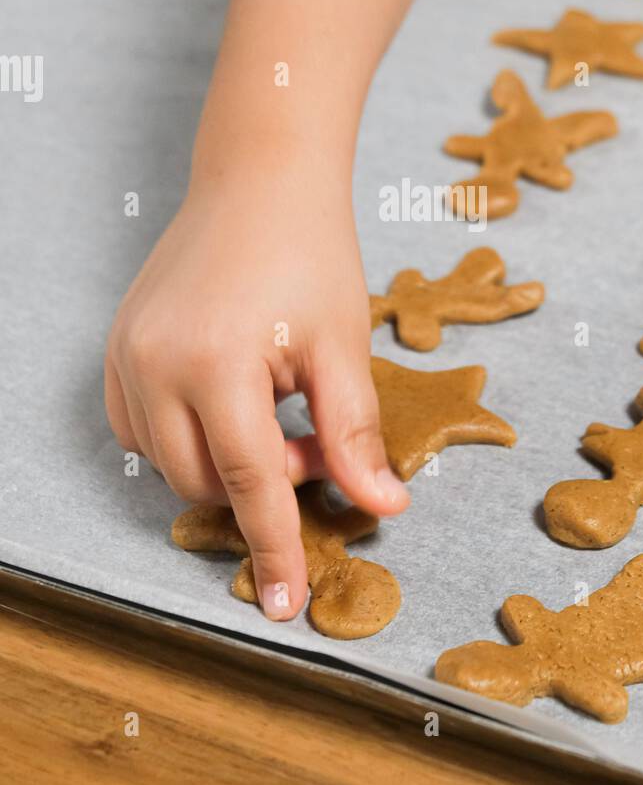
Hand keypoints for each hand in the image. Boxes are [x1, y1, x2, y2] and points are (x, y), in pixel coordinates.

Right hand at [104, 165, 408, 619]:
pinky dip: (183, 439)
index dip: (275, 548)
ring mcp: (126, 355)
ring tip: (277, 412)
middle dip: (264, 485)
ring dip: (224, 462)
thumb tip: (382, 508)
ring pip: (167, 462)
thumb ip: (355, 434)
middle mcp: (155, 365)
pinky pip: (138, 428)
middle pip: (205, 482)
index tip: (285, 604)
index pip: (250, 484)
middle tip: (313, 442)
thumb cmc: (310, 251)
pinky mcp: (117, 346)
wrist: (259, 180)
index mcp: (216, 364)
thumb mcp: (343, 345)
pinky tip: (229, 406)